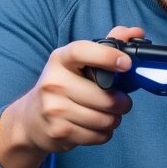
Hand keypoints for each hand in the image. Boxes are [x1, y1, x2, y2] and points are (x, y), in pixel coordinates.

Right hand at [0, 25, 140, 167]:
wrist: (30, 119)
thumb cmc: (64, 85)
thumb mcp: (79, 62)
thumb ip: (108, 45)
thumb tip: (136, 31)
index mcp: (60, 59)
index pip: (82, 51)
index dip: (107, 56)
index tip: (126, 64)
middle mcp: (53, 83)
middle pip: (105, 97)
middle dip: (122, 102)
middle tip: (121, 101)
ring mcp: (53, 109)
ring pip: (105, 119)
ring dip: (114, 119)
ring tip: (108, 114)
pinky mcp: (58, 132)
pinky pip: (98, 136)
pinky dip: (104, 133)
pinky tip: (95, 126)